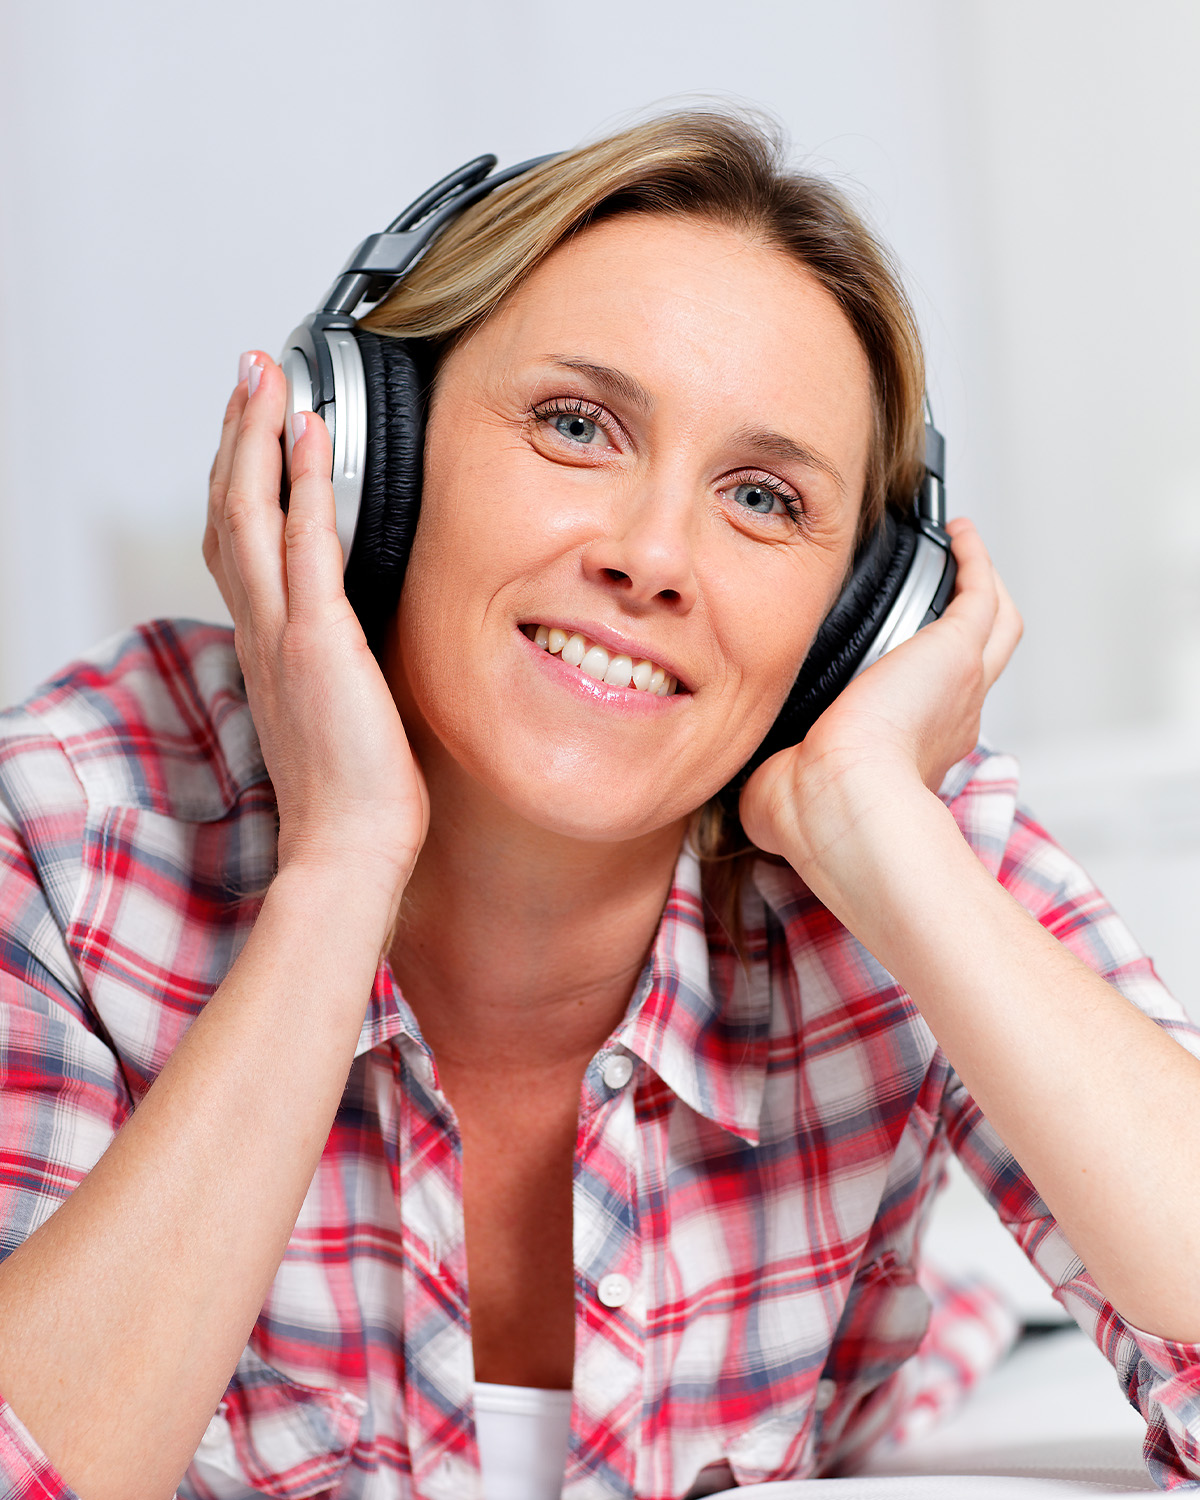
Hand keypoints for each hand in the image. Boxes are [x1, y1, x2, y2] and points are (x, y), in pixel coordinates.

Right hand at [204, 353, 428, 906]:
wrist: (351, 849)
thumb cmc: (353, 795)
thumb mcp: (337, 713)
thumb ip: (333, 664)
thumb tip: (356, 638)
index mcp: (266, 648)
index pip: (238, 547)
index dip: (239, 483)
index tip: (253, 434)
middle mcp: (261, 632)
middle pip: (227, 512)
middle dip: (235, 436)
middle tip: (248, 377)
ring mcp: (282, 633)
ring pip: (247, 513)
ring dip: (255, 436)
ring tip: (265, 379)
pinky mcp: (318, 640)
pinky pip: (304, 543)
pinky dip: (305, 481)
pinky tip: (311, 433)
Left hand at [739, 518, 1021, 864]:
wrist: (839, 799)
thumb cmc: (813, 812)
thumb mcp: (784, 787)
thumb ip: (773, 769)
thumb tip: (750, 770)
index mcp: (912, 754)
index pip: (928, 710)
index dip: (919, 684)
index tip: (899, 666)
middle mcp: (948, 719)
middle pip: (977, 664)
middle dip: (961, 629)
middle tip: (946, 593)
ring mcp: (960, 684)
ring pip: (995, 626)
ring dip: (983, 587)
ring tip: (966, 553)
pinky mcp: (956, 649)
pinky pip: (980, 591)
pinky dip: (974, 558)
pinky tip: (957, 533)